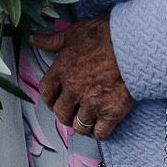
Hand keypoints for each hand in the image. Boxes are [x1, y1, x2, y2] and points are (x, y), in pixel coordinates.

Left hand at [32, 15, 134, 140]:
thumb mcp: (74, 33)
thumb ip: (52, 41)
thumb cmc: (104, 35)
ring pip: (79, 126)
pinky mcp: (111, 112)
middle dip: (65, 114)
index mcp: (62, 71)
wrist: (132, 44)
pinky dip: (98, 132)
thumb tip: (34, 39)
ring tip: (86, 118)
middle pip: (61, 114)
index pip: (46, 93)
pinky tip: (100, 125)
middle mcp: (74, 90)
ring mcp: (92, 104)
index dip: (49, 99)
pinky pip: (99, 133)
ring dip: (81, 124)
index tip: (54, 100)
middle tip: (72, 110)